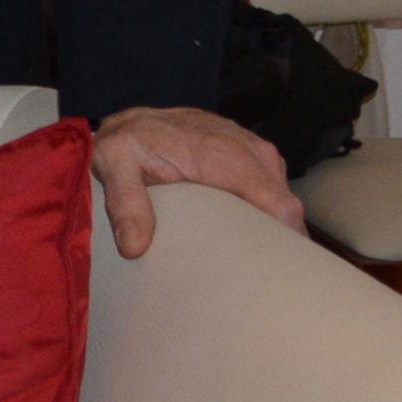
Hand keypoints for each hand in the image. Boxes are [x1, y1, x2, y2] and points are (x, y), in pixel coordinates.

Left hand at [90, 103, 302, 260]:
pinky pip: (274, 191)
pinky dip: (266, 215)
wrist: (133, 121)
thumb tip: (135, 248)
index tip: (276, 275)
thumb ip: (125, 203)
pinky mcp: (254, 157)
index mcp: (225, 155)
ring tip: (254, 265)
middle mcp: (250, 150)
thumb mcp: (114, 165)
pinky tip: (249, 239)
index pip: (279, 204)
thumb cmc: (127, 144)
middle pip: (287, 208)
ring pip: (283, 201)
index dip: (286, 241)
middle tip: (261, 280)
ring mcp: (256, 152)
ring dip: (274, 230)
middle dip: (281, 243)